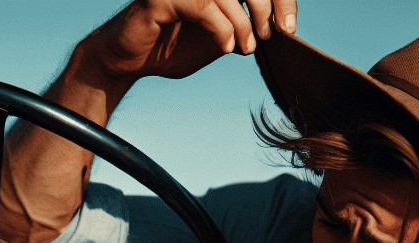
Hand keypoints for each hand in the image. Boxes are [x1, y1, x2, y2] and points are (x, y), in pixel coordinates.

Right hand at [78, 0, 298, 82]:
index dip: (279, 0)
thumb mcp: (218, 38)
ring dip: (243, 22)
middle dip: (266, 7)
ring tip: (245, 47)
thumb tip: (277, 28)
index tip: (289, 27)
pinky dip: (221, 27)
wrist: (129, 61)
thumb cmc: (171, 47)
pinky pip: (203, 6)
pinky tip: (225, 46)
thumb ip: (243, 27)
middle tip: (267, 35)